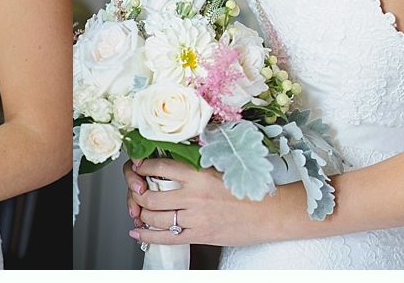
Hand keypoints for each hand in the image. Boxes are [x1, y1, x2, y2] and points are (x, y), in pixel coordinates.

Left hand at [124, 157, 280, 247]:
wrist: (268, 213)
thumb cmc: (248, 190)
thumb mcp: (220, 169)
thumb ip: (196, 168)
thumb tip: (173, 165)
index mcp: (199, 174)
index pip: (160, 167)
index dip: (143, 167)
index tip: (137, 166)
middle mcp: (194, 195)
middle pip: (151, 195)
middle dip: (137, 194)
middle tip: (135, 191)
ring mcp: (195, 217)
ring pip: (155, 217)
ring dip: (141, 214)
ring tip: (139, 210)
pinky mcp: (200, 235)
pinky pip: (167, 237)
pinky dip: (148, 235)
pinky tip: (138, 231)